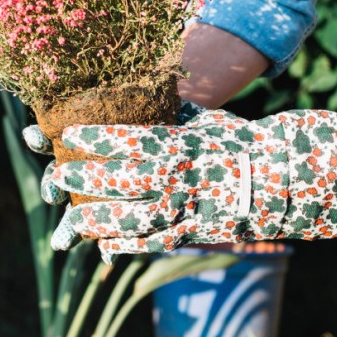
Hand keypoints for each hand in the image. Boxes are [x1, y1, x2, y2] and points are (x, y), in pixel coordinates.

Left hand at [28, 105, 336, 259]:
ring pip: (124, 219)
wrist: (280, 178)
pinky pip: (148, 244)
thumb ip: (168, 111)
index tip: (64, 134)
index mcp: (177, 143)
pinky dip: (121, 245)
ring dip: (91, 218)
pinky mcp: (190, 234)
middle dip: (78, 177)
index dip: (88, 137)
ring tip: (69, 217)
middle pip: (114, 179)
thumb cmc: (238, 141)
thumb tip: (134, 91)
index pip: (122, 138)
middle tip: (56, 173)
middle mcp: (176, 177)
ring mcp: (182, 209)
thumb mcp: (204, 119)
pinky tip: (101, 243)